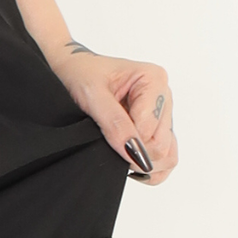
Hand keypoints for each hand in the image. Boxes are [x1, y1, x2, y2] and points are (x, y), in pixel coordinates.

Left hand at [46, 43, 177, 185]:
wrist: (70, 69)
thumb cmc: (79, 73)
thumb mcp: (91, 95)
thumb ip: (114, 123)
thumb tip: (133, 152)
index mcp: (154, 80)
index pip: (151, 131)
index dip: (126, 140)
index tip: (104, 131)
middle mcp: (163, 97)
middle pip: (162, 146)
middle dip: (133, 151)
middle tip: (107, 138)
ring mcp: (162, 115)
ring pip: (167, 156)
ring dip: (141, 161)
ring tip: (115, 145)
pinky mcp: (157, 130)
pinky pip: (166, 160)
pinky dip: (148, 168)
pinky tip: (126, 157)